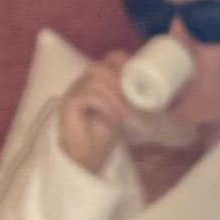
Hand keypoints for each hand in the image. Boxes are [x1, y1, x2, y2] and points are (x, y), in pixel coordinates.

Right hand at [57, 53, 132, 171]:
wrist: (85, 158)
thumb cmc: (101, 136)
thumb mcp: (120, 111)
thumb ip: (128, 98)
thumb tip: (150, 90)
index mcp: (94, 81)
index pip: (106, 60)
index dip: (122, 61)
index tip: (138, 74)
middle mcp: (80, 84)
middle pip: (97, 67)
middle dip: (117, 79)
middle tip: (131, 98)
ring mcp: (72, 93)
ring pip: (92, 81)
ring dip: (113, 95)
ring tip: (125, 113)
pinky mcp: (68, 106)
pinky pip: (86, 96)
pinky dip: (104, 104)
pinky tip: (115, 116)